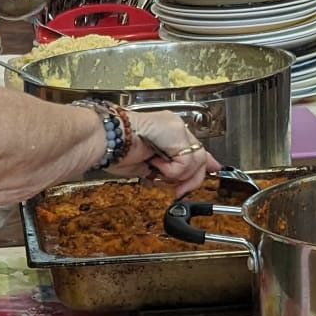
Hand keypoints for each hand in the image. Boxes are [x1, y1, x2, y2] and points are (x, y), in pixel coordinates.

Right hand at [107, 110, 221, 196]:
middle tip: (177, 189)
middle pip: (200, 156)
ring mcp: (176, 127)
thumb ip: (173, 171)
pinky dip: (170, 170)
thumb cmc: (116, 152)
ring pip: (195, 161)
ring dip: (175, 174)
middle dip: (191, 178)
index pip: (195, 147)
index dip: (205, 164)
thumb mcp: (150, 167)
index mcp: (167, 131)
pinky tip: (154, 161)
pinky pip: (185, 162)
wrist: (105, 140)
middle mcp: (174, 126)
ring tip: (155, 167)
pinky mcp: (175, 131)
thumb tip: (186, 182)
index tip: (211, 171)